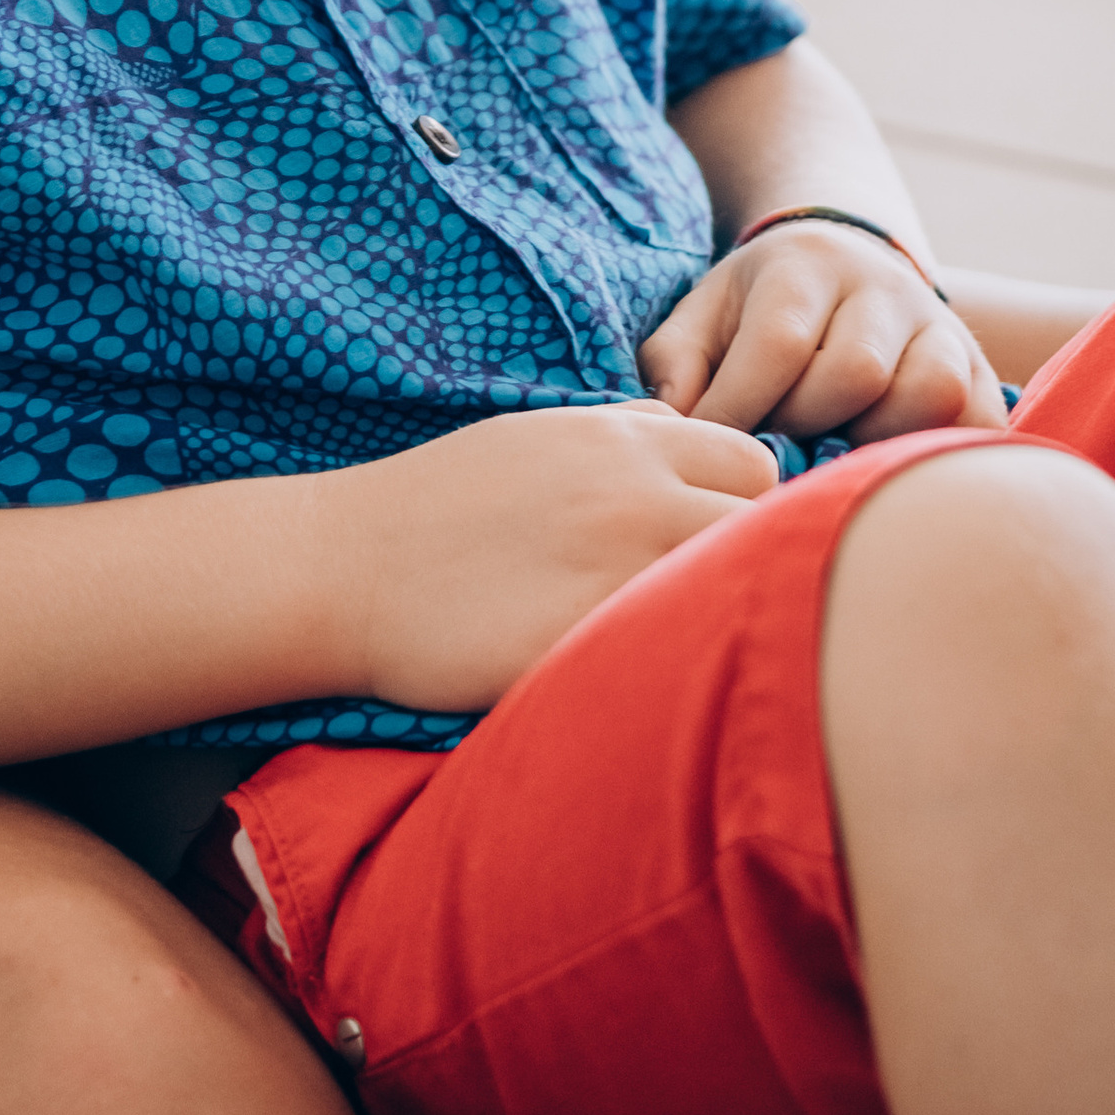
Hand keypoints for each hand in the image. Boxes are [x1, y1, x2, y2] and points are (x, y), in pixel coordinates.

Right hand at [329, 401, 779, 714]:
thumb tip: (679, 429)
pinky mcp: (586, 645)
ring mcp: (614, 571)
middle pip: (768, 527)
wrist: (346, 565)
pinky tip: (651, 684)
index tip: (727, 544)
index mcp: (624, 442)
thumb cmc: (441, 503)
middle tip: (720, 603)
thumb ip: (621, 434)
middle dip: (760, 563)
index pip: (756, 463)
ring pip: (737, 592)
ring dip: (728, 618)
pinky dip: (679, 671)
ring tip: (695, 648)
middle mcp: (634, 495)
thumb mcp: (538, 437)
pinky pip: (675, 658)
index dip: (754, 507)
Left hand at [641, 225, 1009, 443]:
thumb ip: (676, 364)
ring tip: (832, 449)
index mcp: (806, 264)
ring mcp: (939, 326)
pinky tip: (883, 463)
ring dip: (871, 440)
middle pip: (855, 372)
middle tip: (777, 442)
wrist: (844, 262)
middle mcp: (881, 287)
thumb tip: (672, 424)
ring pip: (927, 394)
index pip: (780, 342)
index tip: (711, 448)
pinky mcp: (978, 370)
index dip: (740, 407)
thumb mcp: (706, 314)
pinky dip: (932, 454)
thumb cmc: (762, 307)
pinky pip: (976, 422)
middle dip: (805, 423)